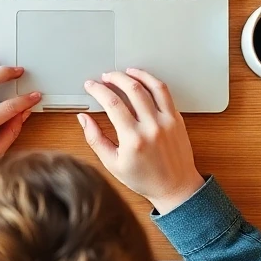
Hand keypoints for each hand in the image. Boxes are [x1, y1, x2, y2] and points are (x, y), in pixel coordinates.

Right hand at [80, 69, 203, 213]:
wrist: (175, 187)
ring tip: (124, 72)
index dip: (98, 90)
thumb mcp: (112, 164)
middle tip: (105, 77)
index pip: (112, 103)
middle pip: (131, 89)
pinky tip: (143, 80)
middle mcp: (151, 127)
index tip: (91, 86)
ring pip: (151, 86)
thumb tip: (83, 118)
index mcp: (133, 139)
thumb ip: (95, 139)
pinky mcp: (177, 119)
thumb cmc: (144, 179)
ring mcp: (167, 122)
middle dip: (115, 78)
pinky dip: (153, 82)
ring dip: (136, 75)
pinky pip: (165, 93)